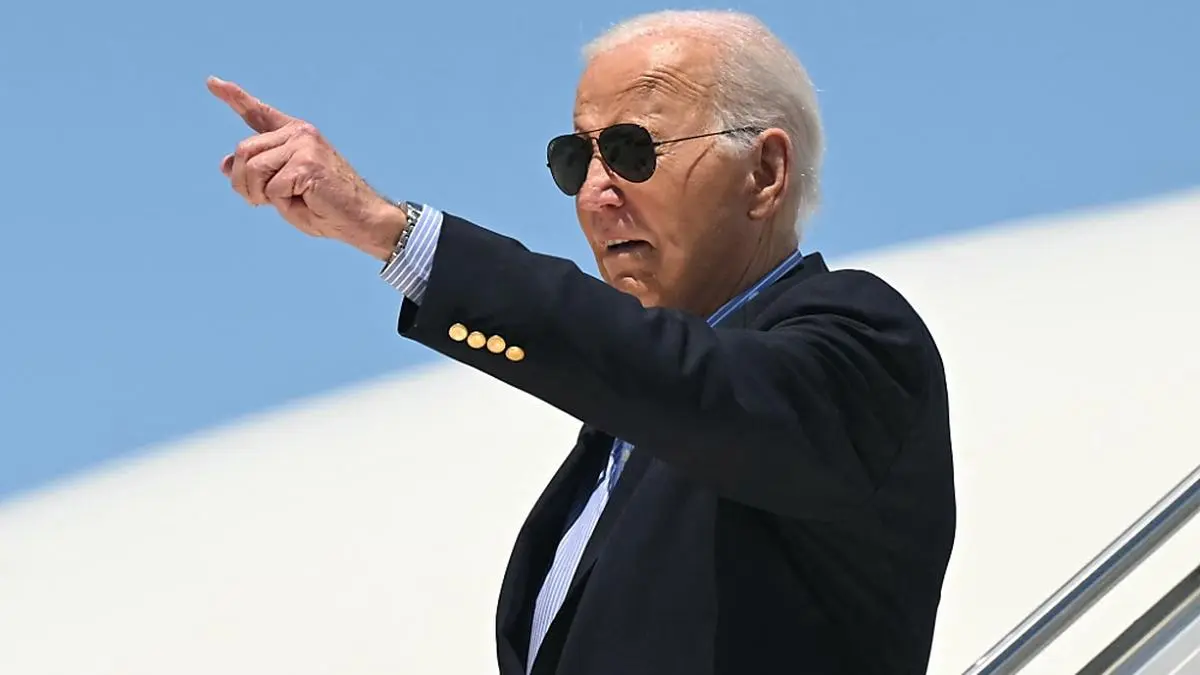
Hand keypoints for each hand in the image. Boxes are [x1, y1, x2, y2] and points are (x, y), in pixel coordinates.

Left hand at [207, 76, 404, 259]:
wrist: (363, 220)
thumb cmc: (327, 208)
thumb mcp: (283, 189)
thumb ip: (258, 172)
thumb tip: (225, 164)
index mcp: (295, 136)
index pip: (259, 114)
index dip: (235, 98)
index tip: (213, 83)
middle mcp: (299, 133)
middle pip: (243, 150)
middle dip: (243, 183)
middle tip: (260, 202)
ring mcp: (304, 145)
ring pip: (252, 168)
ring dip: (259, 195)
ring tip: (285, 202)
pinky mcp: (307, 163)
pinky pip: (271, 187)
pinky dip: (281, 203)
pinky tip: (304, 202)